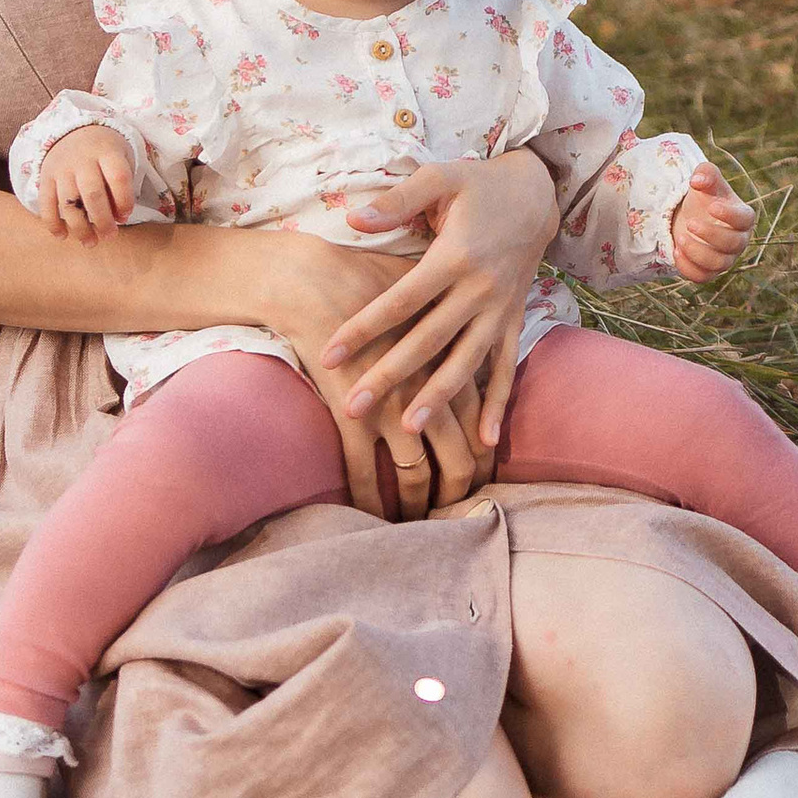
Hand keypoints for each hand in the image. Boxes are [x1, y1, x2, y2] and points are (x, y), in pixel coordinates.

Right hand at [40, 128, 136, 239]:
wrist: (73, 131)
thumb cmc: (104, 152)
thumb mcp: (120, 157)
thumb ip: (121, 185)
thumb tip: (118, 218)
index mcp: (106, 151)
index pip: (118, 177)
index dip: (124, 201)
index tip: (125, 216)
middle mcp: (82, 159)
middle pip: (93, 194)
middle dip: (103, 220)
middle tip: (110, 236)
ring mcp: (61, 168)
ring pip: (69, 203)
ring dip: (80, 228)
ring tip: (90, 243)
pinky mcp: (45, 177)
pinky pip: (46, 203)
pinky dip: (53, 223)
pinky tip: (62, 236)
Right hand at [219, 225, 467, 518]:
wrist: (314, 277)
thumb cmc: (367, 276)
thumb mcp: (427, 293)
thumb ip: (446, 312)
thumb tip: (462, 323)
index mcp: (456, 355)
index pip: (482, 420)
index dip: (482, 454)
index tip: (478, 475)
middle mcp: (433, 384)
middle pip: (459, 457)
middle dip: (457, 491)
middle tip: (452, 512)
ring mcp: (394, 402)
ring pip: (416, 472)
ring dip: (413, 503)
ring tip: (410, 521)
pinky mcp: (355, 413)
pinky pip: (364, 470)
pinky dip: (366, 496)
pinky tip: (365, 514)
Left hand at [327, 151, 559, 457]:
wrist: (538, 193)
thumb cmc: (479, 185)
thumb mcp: (440, 177)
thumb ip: (397, 200)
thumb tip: (353, 220)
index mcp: (456, 256)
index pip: (401, 301)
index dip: (363, 328)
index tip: (329, 355)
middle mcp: (480, 290)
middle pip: (428, 341)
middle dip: (389, 376)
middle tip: (352, 407)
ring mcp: (501, 310)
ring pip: (466, 363)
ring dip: (438, 399)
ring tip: (408, 430)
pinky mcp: (515, 320)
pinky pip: (507, 367)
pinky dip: (498, 404)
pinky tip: (485, 441)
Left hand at [671, 164, 755, 283]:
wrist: (690, 216)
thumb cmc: (704, 196)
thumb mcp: (705, 179)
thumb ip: (705, 173)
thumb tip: (698, 181)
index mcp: (743, 216)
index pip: (745, 219)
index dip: (730, 215)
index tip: (711, 206)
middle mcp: (739, 240)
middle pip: (733, 244)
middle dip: (711, 235)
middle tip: (689, 223)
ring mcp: (725, 258)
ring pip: (719, 264)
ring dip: (698, 252)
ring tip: (680, 238)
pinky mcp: (709, 271)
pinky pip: (703, 276)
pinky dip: (688, 267)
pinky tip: (676, 251)